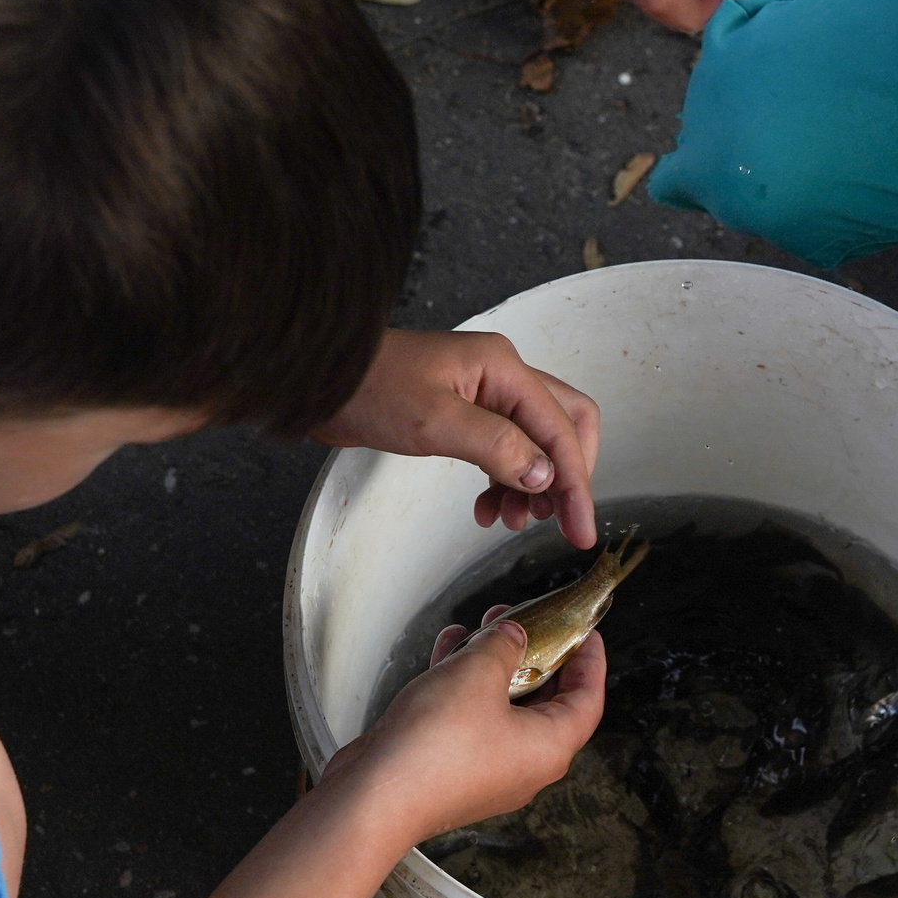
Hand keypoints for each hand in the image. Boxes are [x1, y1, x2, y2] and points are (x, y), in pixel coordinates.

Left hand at [314, 329, 602, 548]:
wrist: (318, 381)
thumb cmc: (368, 388)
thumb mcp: (434, 421)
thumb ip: (496, 447)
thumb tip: (543, 476)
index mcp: (503, 369)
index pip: (560, 429)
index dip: (575, 483)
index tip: (579, 528)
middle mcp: (502, 377)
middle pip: (563, 427)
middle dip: (565, 478)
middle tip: (560, 523)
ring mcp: (485, 394)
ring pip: (535, 443)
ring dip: (532, 486)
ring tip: (512, 521)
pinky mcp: (465, 415)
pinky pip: (505, 450)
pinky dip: (504, 482)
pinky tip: (488, 509)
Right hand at [325, 616, 605, 843]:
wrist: (373, 798)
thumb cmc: (433, 748)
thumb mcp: (478, 674)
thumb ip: (504, 646)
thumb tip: (513, 636)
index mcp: (549, 748)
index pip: (588, 700)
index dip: (590, 662)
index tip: (586, 633)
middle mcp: (524, 765)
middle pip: (544, 701)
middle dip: (534, 654)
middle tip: (526, 620)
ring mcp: (486, 770)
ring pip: (501, 706)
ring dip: (492, 664)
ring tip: (483, 625)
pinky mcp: (451, 768)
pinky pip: (468, 718)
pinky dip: (462, 685)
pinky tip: (447, 651)